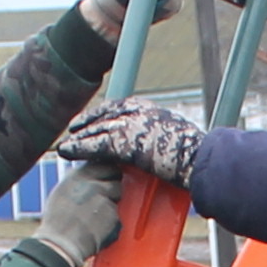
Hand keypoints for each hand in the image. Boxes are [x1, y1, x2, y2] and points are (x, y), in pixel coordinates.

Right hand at [29, 164, 125, 266]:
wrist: (60, 245)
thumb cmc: (57, 222)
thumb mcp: (62, 192)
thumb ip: (79, 181)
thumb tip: (91, 176)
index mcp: (78, 175)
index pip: (102, 163)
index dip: (106, 171)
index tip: (106, 177)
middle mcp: (93, 183)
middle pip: (115, 173)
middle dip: (113, 181)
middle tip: (105, 195)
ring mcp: (104, 198)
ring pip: (118, 193)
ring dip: (112, 201)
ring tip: (97, 215)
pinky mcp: (113, 215)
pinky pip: (117, 214)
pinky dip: (111, 221)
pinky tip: (98, 228)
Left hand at [56, 101, 203, 187]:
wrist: (201, 160)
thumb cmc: (199, 156)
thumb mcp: (182, 141)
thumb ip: (168, 141)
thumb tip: (171, 151)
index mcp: (153, 109)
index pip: (122, 106)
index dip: (106, 113)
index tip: (95, 119)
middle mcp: (140, 112)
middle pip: (106, 114)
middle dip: (88, 121)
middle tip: (74, 128)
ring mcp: (131, 125)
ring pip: (97, 128)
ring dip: (79, 136)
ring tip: (64, 145)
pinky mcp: (124, 143)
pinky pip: (94, 144)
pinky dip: (78, 147)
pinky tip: (65, 151)